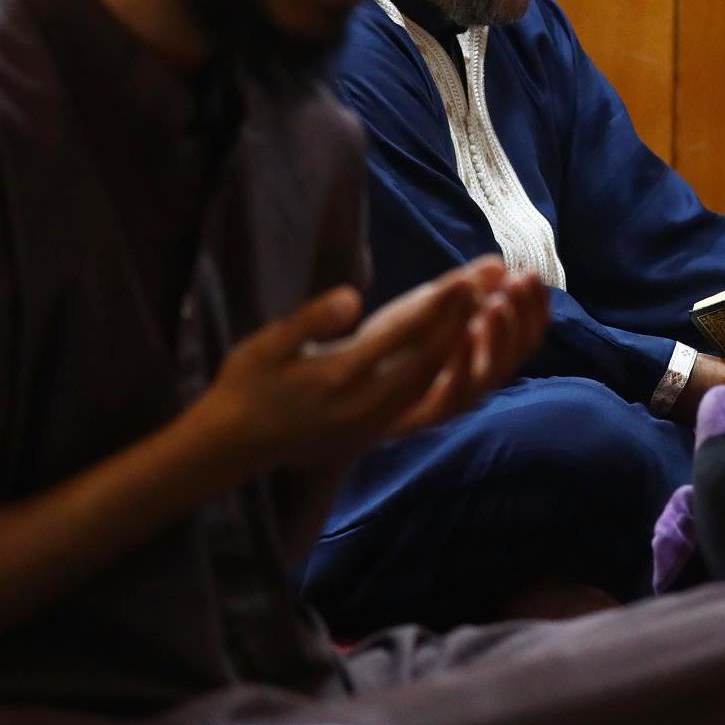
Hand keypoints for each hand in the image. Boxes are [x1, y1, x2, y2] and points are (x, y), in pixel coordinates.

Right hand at [187, 258, 549, 478]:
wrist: (234, 445)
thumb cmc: (245, 386)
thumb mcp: (263, 346)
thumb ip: (309, 321)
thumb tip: (352, 297)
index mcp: (336, 377)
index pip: (401, 337)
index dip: (439, 307)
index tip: (468, 278)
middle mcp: (364, 404)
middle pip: (429, 358)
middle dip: (463, 319)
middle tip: (489, 283)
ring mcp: (375, 421)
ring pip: (433, 379)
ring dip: (463, 342)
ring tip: (485, 305)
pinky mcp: (379, 430)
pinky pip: (425, 396)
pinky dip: (449, 366)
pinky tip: (464, 341)